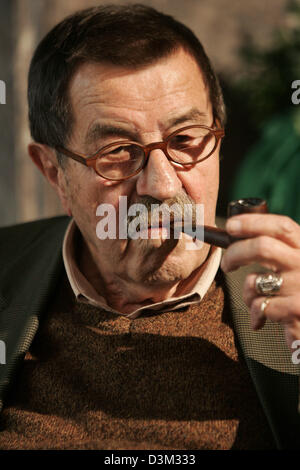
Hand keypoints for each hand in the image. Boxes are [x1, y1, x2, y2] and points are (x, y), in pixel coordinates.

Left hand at [220, 213, 299, 348]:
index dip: (253, 223)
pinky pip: (259, 306)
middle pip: (263, 247)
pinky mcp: (296, 309)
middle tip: (227, 265)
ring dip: (248, 293)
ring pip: (255, 281)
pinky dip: (255, 313)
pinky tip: (262, 319)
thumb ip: (278, 251)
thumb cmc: (298, 293)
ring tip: (256, 302)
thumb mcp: (295, 265)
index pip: (282, 226)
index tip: (231, 226)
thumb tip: (235, 235)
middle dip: (236, 253)